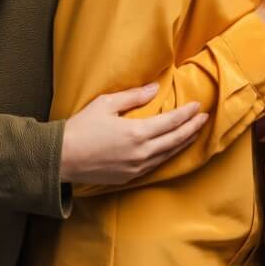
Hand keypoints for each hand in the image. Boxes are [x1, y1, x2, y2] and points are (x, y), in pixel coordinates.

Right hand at [60, 84, 206, 185]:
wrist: (60, 159)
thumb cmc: (80, 128)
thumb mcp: (106, 104)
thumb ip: (133, 96)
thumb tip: (155, 88)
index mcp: (137, 133)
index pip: (171, 122)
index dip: (187, 114)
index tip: (197, 107)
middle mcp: (141, 153)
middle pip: (175, 140)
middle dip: (192, 128)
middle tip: (204, 119)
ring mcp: (136, 167)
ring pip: (168, 155)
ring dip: (183, 143)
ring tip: (193, 133)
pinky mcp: (129, 177)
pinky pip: (155, 165)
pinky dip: (167, 155)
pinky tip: (171, 149)